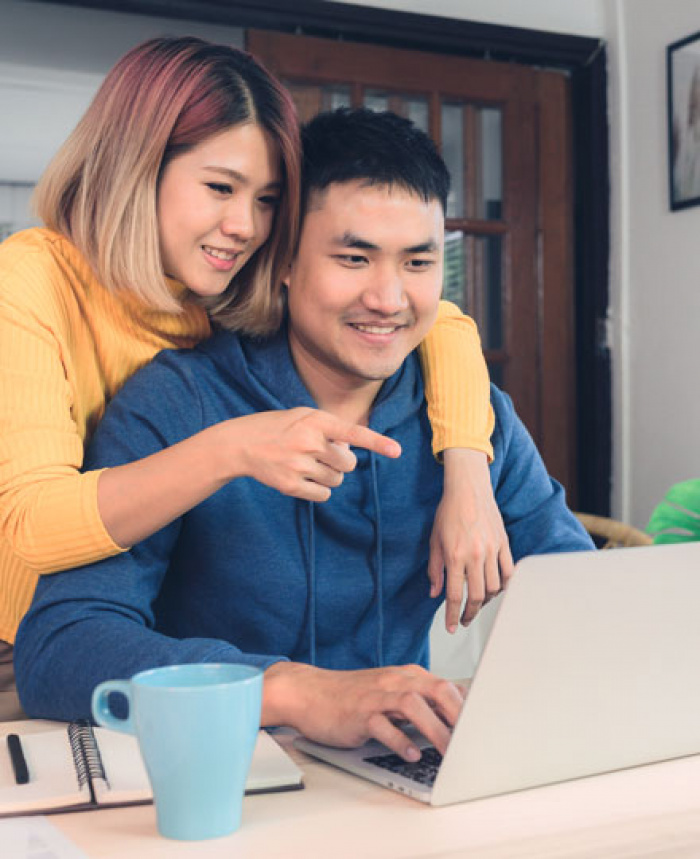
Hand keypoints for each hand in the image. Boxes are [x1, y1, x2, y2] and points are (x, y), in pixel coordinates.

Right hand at [220, 407, 400, 502]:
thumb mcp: (304, 417)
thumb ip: (331, 430)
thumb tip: (350, 452)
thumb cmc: (279, 427)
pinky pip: (324, 495)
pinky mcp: (290, 485)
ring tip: (308, 463)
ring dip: (329, 475)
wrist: (241, 444)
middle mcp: (308, 442)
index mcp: (315, 421)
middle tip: (322, 454)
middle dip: (342, 462)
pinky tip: (302, 477)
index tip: (396, 451)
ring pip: (337, 480)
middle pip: (349, 464)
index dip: (376, 442)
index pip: (352, 433)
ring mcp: (298, 465)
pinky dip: (319, 489)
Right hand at [263, 662, 463, 761]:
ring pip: (412, 705)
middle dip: (459, 714)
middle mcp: (394, 681)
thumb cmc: (353, 696)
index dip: (468, 707)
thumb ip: (419, 702)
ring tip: (448, 751)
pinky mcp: (358, 713)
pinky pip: (382, 725)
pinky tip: (410, 755)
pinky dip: (399, 740)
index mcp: (406, 676)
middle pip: (436, 689)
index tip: (483, 727)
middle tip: (473, 739)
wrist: (310, 693)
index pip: (446, 686)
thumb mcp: (390, 693)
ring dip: (434, 728)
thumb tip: (455, 716)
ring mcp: (376, 695)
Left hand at [428, 448, 513, 631]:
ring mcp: (492, 550)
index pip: (454, 595)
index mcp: (455, 556)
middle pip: (477, 597)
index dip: (451, 615)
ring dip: (486, 600)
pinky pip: (508, 571)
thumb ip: (435, 570)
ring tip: (477, 602)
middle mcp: (475, 555)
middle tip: (464, 619)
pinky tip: (495, 588)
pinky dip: (503, 584)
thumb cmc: (448, 512)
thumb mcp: (434, 541)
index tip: (451, 627)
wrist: (468, 489)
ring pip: (494, 587)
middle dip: (470, 613)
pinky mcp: (504, 543)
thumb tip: (434, 593)